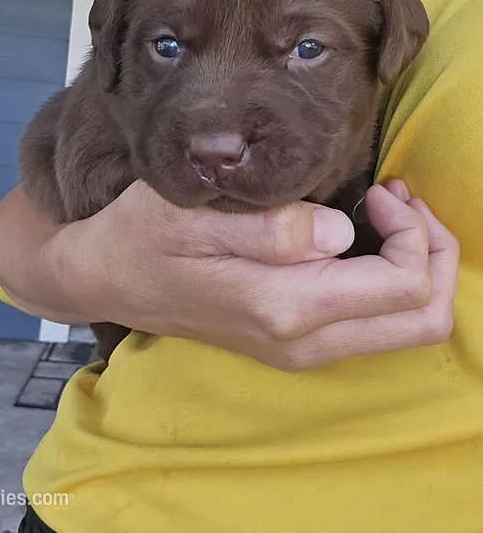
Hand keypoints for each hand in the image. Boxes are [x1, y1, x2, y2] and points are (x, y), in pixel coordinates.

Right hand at [53, 179, 457, 370]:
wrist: (106, 278)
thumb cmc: (143, 234)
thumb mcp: (195, 215)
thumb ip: (271, 227)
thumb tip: (341, 231)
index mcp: (284, 308)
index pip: (403, 287)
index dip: (414, 233)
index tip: (380, 191)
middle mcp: (302, 343)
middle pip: (424, 321)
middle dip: (435, 255)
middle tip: (402, 201)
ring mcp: (300, 350)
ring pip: (406, 327)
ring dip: (414, 265)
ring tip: (384, 210)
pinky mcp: (292, 343)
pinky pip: (373, 324)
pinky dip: (389, 279)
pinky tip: (361, 234)